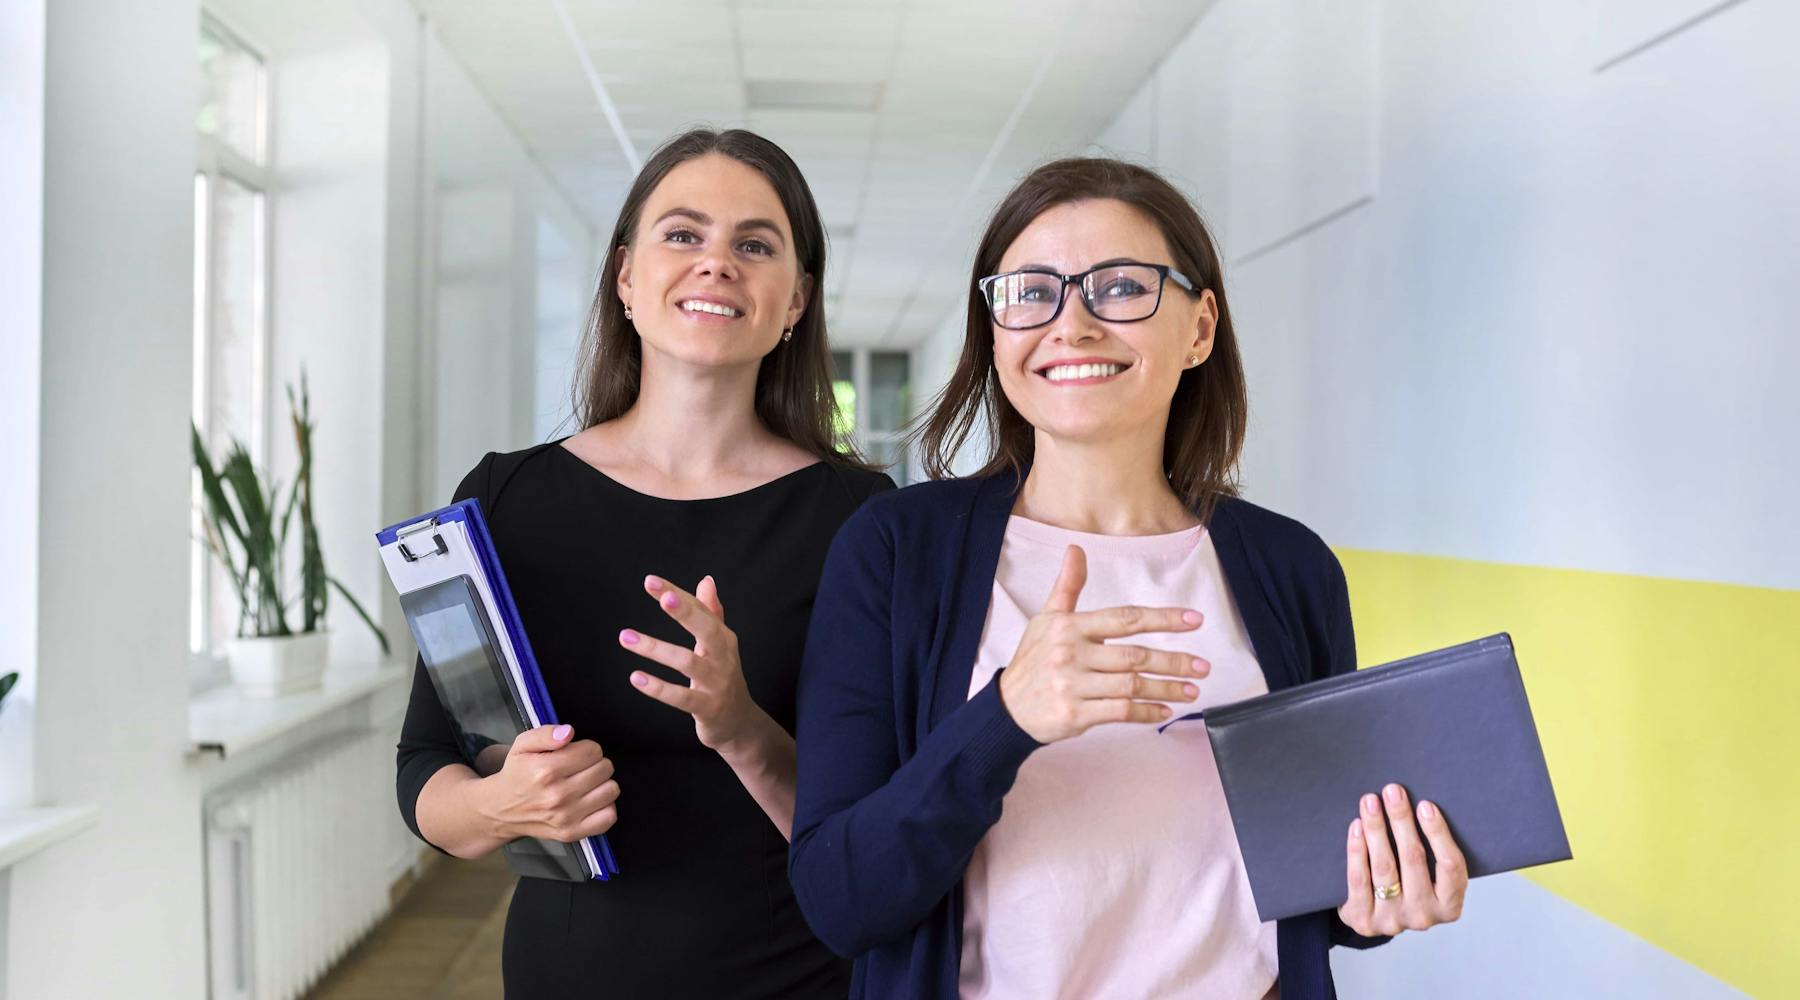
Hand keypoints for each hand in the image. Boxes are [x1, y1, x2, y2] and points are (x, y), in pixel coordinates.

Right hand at [471, 724, 618, 842]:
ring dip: (602, 784)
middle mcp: (557, 795)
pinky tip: (591, 800)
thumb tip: (568, 732)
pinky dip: (605, 806)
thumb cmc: (516, 774)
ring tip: (586, 783)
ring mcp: (566, 817)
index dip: (587, 748)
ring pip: (611, 790)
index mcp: (546, 770)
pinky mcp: (571, 833)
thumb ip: (545, 733)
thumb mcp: (522, 745)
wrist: (501, 810)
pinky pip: (608, 817)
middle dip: (595, 764)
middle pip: (604, 768)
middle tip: (580, 768)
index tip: (576, 754)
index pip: (593, 751)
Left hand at [621, 574, 760, 753]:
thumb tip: (706, 580)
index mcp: (724, 639)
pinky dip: (659, 688)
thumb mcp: (720, 645)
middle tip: (662, 597)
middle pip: (706, 629)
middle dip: (685, 612)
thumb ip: (711, 613)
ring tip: (626, 637)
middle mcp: (723, 657)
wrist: (739, 723)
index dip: (678, 594)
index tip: (651, 582)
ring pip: (687, 662)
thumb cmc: (722, 678)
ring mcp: (717, 683)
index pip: (701, 610)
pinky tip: (636, 677)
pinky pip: (681, 697)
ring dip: (656, 648)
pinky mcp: (708, 708)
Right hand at [996, 545, 1210, 743]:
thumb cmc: (1033, 661)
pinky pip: (1120, 712)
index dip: (1162, 618)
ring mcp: (1073, 685)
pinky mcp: (1075, 714)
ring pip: (1131, 686)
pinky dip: (1146, 712)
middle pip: (1135, 656)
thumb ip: (1068, 587)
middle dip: (1174, 661)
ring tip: (1192, 691)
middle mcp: (1072, 654)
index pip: (1125, 618)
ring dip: (1167, 689)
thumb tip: (1076, 549)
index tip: (1194, 621)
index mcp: (1070, 627)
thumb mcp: (1046, 620)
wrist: (1007, 707)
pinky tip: (1165, 712)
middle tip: (1203, 667)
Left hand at [1339, 783, 1468, 935]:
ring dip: (1377, 829)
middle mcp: (1423, 916)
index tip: (1425, 805)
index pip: (1451, 866)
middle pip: (1413, 860)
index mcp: (1449, 905)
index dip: (1438, 834)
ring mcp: (1393, 920)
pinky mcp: (1364, 919)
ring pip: (1384, 867)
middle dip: (1402, 821)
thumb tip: (1422, 803)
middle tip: (1392, 791)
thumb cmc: (1406, 884)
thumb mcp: (1428, 876)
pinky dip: (1357, 849)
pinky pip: (1359, 878)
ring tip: (1370, 801)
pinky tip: (1356, 826)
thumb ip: (1431, 850)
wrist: (1371, 916)